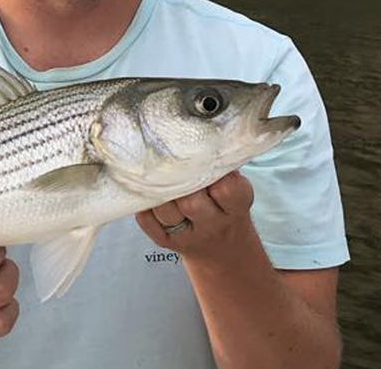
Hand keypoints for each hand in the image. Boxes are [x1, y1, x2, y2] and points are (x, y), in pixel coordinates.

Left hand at [135, 170, 255, 258]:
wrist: (222, 249)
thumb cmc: (225, 206)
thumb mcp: (236, 189)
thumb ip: (222, 166)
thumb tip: (202, 130)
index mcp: (235, 209)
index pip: (227, 190)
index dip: (212, 173)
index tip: (205, 161)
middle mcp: (213, 226)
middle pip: (192, 202)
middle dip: (181, 181)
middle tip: (175, 164)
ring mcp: (188, 237)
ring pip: (166, 211)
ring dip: (159, 190)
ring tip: (158, 175)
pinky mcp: (166, 243)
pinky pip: (147, 221)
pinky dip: (144, 204)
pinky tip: (147, 192)